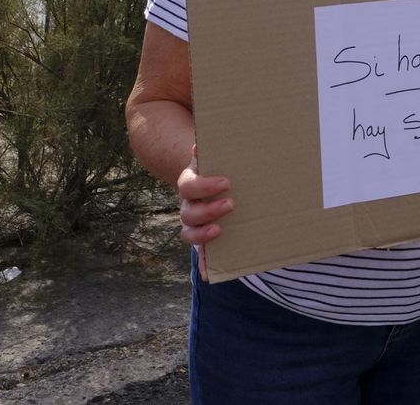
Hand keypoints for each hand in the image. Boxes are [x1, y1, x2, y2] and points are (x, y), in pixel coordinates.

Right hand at [176, 145, 232, 279]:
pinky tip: (209, 275)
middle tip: (231, 204)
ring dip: (203, 235)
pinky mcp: (203, 241)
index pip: (188, 185)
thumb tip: (200, 144)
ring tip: (220, 230)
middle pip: (188, 212)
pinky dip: (203, 266)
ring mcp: (194, 225)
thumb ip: (211, 152)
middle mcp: (188, 206)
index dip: (204, 185)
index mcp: (190, 184)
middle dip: (208, 210)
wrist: (215, 185)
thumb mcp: (217, 159)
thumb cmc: (220, 170)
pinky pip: (199, 256)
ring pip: (188, 234)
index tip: (226, 182)